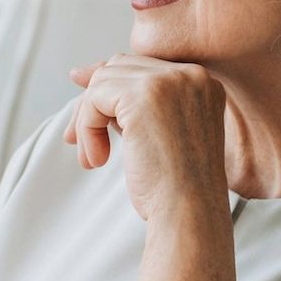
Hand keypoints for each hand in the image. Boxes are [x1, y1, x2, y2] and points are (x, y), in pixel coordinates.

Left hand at [64, 53, 229, 220]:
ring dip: (89, 121)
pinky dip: (87, 127)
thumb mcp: (160, 134)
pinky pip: (95, 97)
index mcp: (203, 83)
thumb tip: (80, 73)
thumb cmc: (176, 187)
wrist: (190, 213)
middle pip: (121, 67)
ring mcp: (170, 81)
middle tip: (77, 139)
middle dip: (93, 103)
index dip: (110, 88)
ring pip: (104, 81)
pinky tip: (97, 158)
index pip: (143, 67)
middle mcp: (191, 75)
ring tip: (94, 157)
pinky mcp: (144, 95)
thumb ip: (131, 102)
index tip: (87, 112)